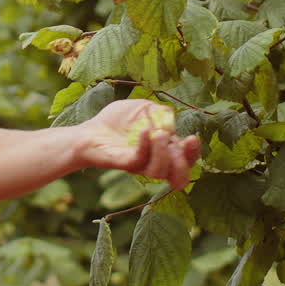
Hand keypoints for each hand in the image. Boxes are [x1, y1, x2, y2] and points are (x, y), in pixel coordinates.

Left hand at [76, 100, 199, 190]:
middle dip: (185, 161)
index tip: (192, 138)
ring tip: (158, 134)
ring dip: (164, 152)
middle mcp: (154, 162)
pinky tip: (145, 129)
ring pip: (159, 172)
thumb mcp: (144, 108)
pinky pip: (139, 160)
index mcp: (164, 149)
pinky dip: (145, 145)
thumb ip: (160, 112)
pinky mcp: (124, 163)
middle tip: (182, 142)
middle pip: (178, 177)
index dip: (193, 153)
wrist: (91, 129)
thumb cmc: (118, 121)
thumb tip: (171, 124)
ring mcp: (139, 165)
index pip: (186, 160)